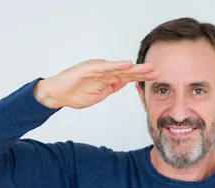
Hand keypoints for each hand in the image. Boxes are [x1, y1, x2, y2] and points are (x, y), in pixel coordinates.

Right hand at [34, 58, 159, 108]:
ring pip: (118, 67)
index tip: (156, 77)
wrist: (57, 94)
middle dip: (142, 71)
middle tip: (157, 70)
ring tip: (146, 67)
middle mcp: (104, 71)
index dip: (142, 77)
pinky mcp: (87, 68)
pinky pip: (103, 67)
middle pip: (126, 71)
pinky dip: (115, 65)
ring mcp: (96, 68)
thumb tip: (125, 82)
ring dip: (133, 68)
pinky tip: (126, 65)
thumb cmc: (76, 93)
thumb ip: (112, 87)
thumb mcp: (100, 94)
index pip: (128, 77)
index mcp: (108, 78)